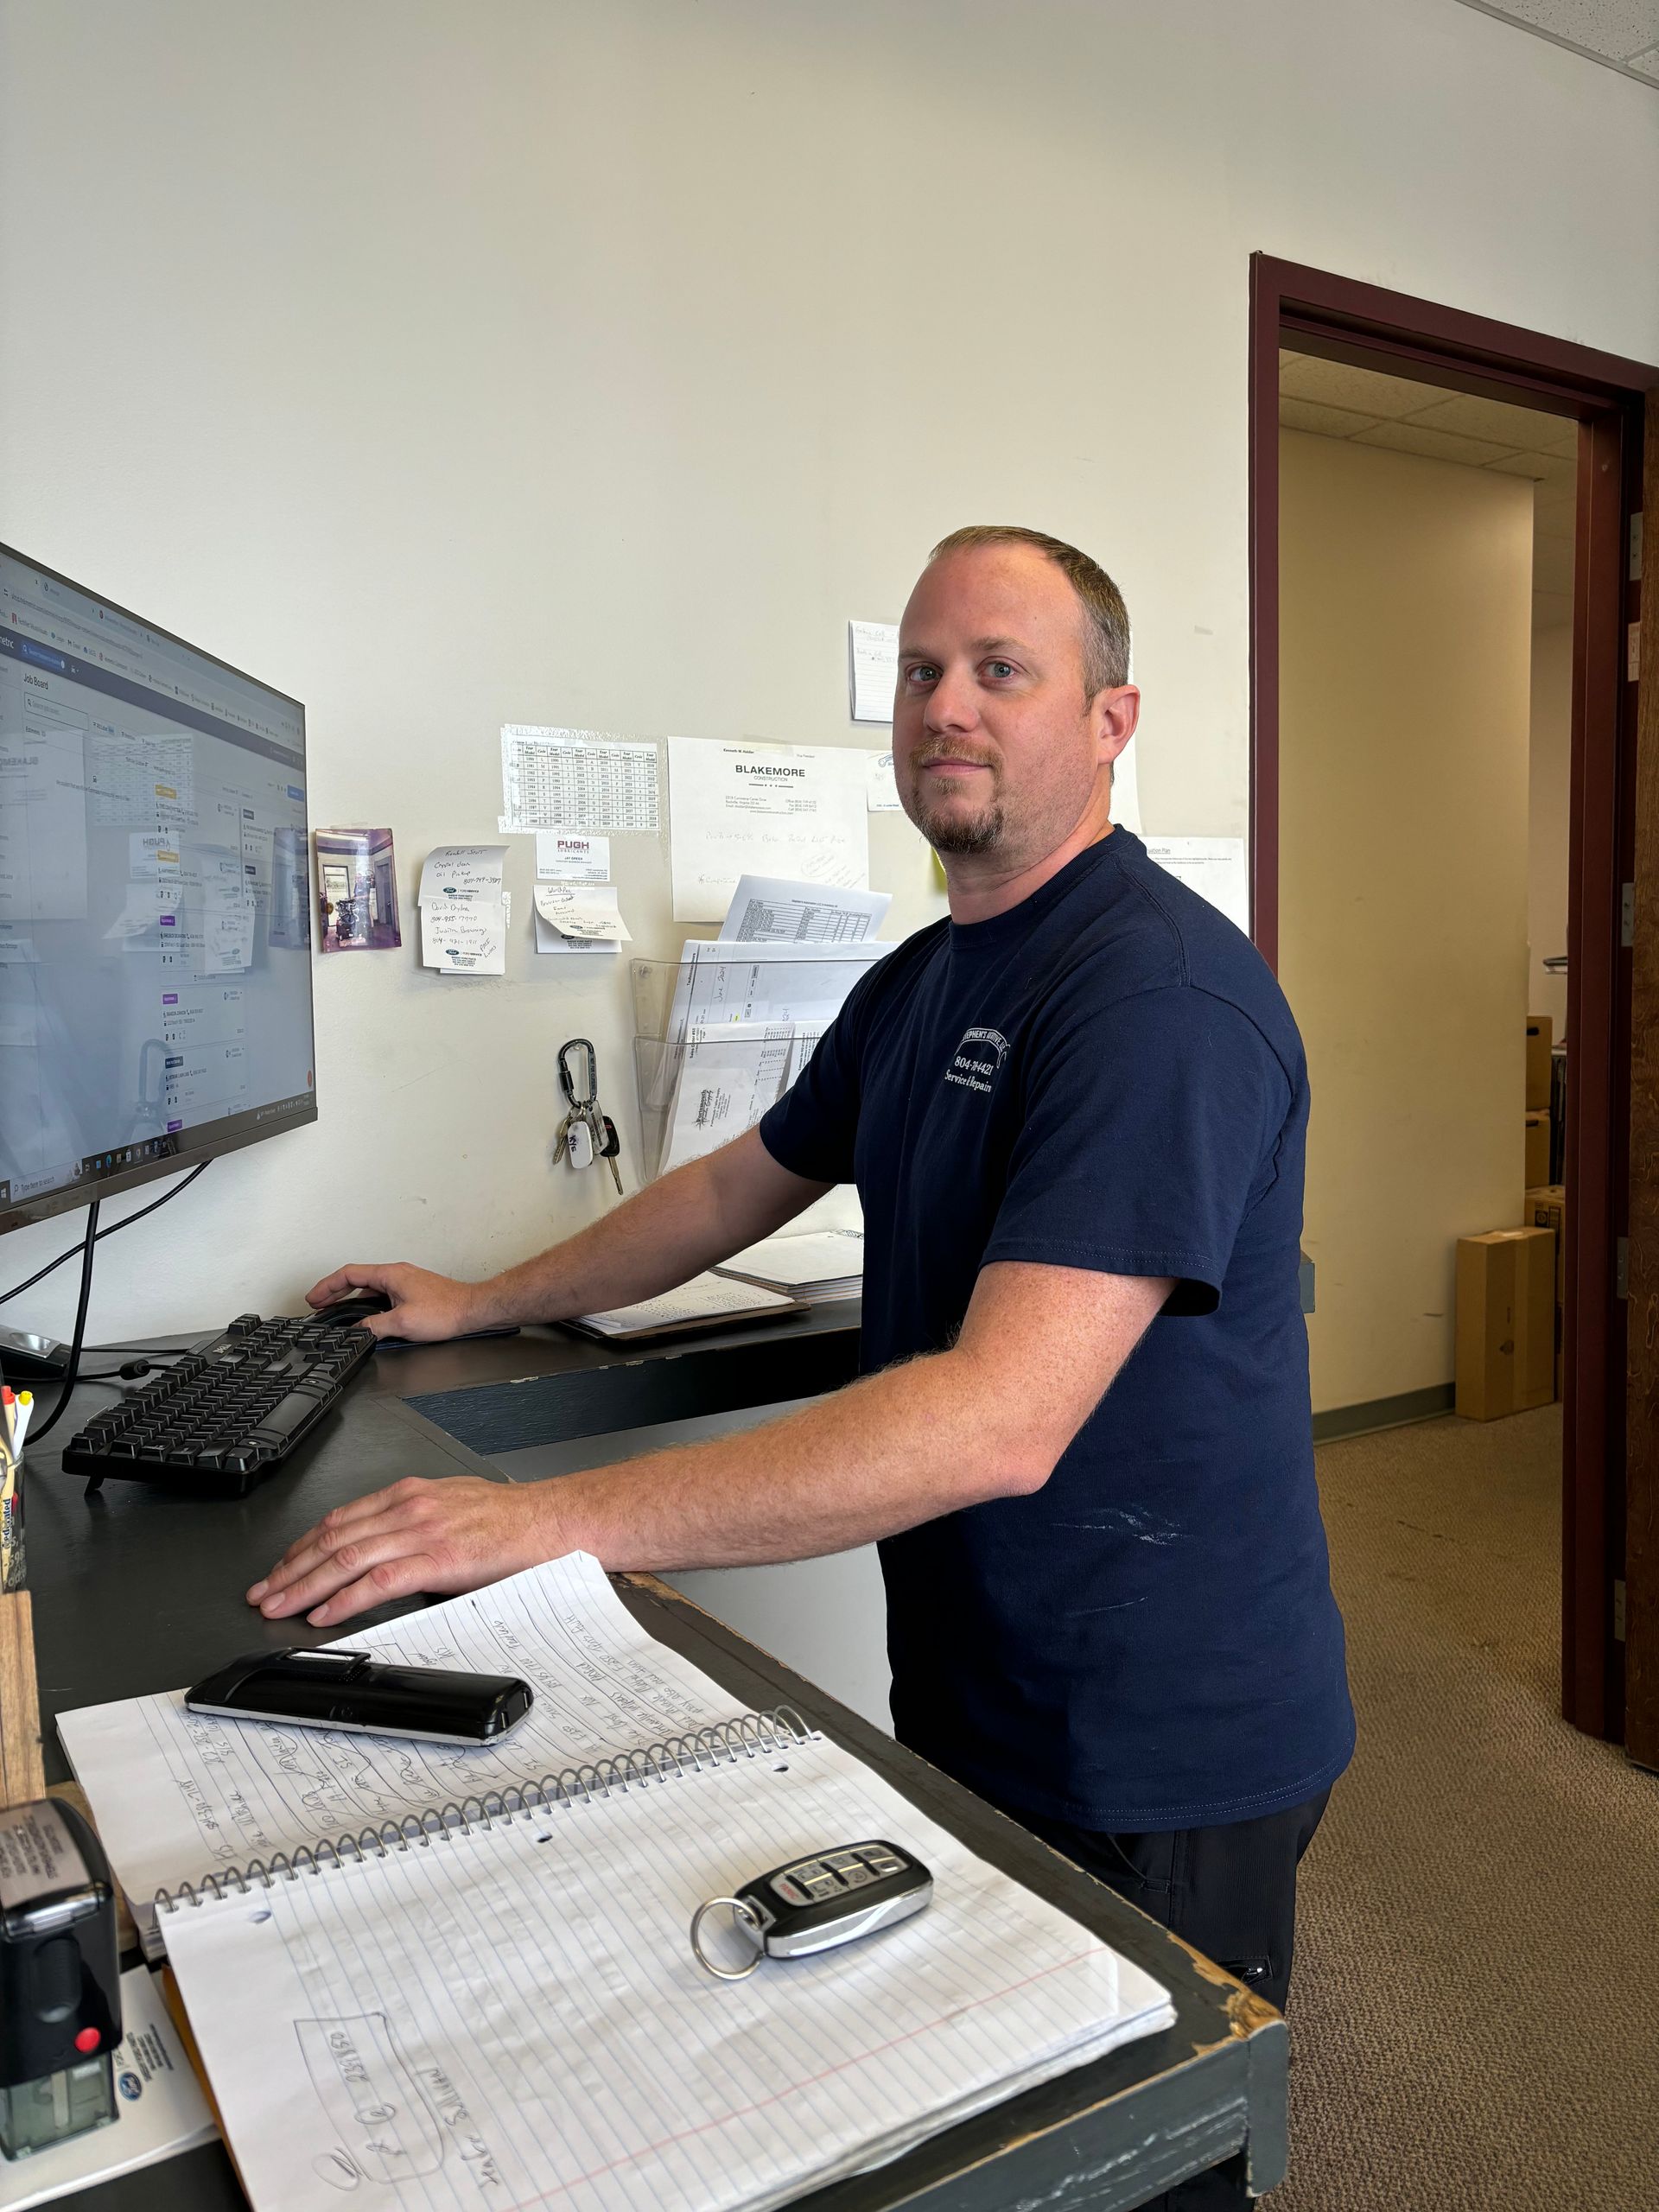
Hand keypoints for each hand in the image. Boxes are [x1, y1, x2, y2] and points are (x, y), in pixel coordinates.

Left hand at [245, 1476, 560, 1626]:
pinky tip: (324, 1614)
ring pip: (347, 1558)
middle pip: (333, 1537)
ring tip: (280, 1606)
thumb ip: (414, 1524)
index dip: (302, 1545)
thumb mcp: (452, 1506)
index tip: (280, 1567)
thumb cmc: (512, 1520)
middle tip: (262, 1592)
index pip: (339, 1518)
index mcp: (409, 1493)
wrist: (554, 1520)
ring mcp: (422, 1531)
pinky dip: (345, 1599)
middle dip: (290, 1568)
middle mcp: (409, 1507)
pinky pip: (379, 1580)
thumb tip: (383, 1552)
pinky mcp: (438, 1559)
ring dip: (305, 1585)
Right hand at [304, 1261, 487, 1341]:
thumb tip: (358, 1331)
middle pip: (356, 1278)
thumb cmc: (446, 1311)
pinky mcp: (413, 1293)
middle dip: (334, 1291)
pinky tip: (366, 1317)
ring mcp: (405, 1282)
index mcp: (390, 1274)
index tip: (313, 1298)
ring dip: (351, 1298)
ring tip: (336, 1311)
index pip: (349, 1274)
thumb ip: (375, 1326)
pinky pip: (382, 1294)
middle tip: (318, 1304)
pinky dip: (367, 1303)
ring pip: (370, 1287)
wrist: (473, 1310)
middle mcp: (396, 1274)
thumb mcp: (402, 1322)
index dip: (327, 1286)